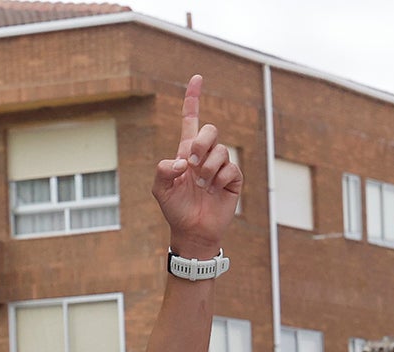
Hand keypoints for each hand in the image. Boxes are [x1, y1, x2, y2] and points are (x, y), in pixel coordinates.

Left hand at [152, 75, 242, 258]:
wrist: (192, 231)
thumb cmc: (175, 209)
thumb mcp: (160, 190)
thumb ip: (163, 171)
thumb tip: (182, 161)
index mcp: (186, 152)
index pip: (190, 120)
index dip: (193, 99)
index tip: (197, 78)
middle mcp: (205, 156)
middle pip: (210, 130)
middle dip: (202, 143)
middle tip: (192, 164)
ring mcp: (220, 167)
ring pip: (221, 151)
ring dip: (208, 168)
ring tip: (202, 184)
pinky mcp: (233, 180)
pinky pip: (231, 169)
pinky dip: (221, 179)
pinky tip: (214, 190)